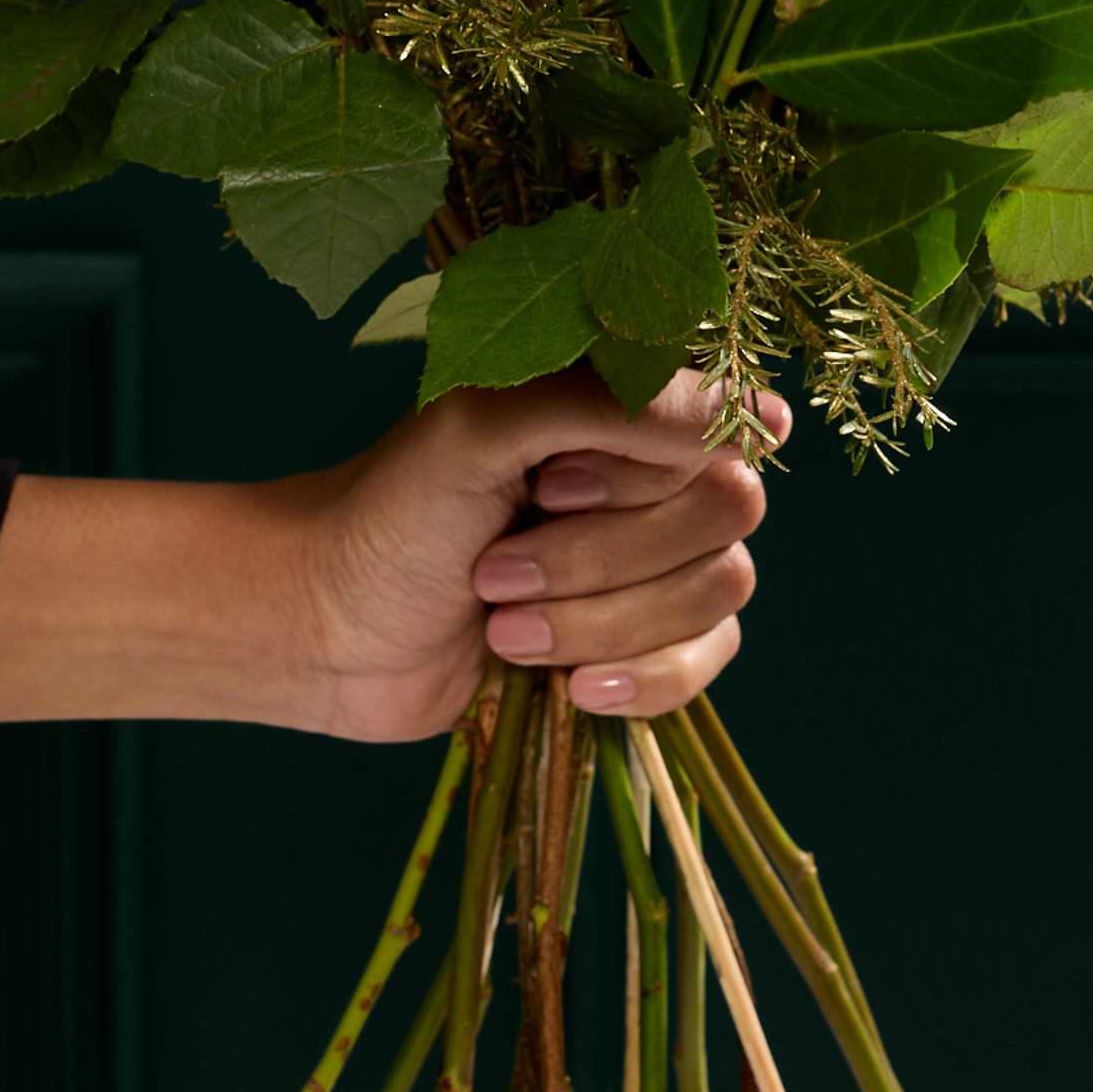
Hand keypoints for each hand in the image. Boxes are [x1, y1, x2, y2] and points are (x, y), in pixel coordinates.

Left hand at [0, 368, 785, 742]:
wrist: (329, 631)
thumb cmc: (389, 513)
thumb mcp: (482, 429)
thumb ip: (610, 404)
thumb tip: (763, 417)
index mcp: (622, 406)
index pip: (720, 424)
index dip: (643, 471)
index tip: (550, 486)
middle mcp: (653, 478)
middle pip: (726, 515)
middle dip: (603, 556)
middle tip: (497, 567)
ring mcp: (654, 564)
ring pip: (714, 594)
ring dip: (598, 621)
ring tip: (502, 623)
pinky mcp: (644, 646)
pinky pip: (704, 664)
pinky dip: (638, 680)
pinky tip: (570, 687)